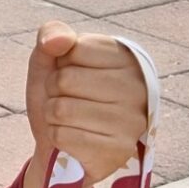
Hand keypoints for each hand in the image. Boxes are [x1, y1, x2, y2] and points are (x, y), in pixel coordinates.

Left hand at [24, 23, 149, 187]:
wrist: (63, 144)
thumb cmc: (61, 96)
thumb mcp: (51, 60)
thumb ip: (52, 36)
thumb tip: (58, 40)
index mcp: (127, 59)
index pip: (74, 48)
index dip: (61, 63)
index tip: (73, 74)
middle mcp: (138, 88)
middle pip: (65, 79)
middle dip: (54, 91)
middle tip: (69, 100)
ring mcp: (131, 121)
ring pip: (61, 109)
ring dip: (53, 116)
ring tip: (71, 120)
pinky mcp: (118, 151)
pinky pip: (62, 136)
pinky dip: (56, 137)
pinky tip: (74, 139)